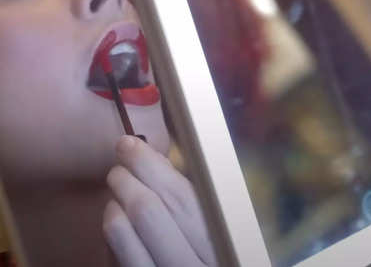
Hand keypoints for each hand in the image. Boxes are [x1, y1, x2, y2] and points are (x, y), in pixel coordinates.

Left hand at [102, 136, 217, 266]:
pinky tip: (117, 225)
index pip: (178, 194)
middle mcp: (194, 261)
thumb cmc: (220, 256)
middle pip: (148, 209)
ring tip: (117, 195)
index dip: (148, 165)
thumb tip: (160, 167)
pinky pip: (118, 258)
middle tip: (118, 166)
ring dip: (113, 205)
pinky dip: (112, 235)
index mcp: (220, 238)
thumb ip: (202, 207)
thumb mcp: (227, 233)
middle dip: (125, 179)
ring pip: (123, 233)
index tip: (130, 145)